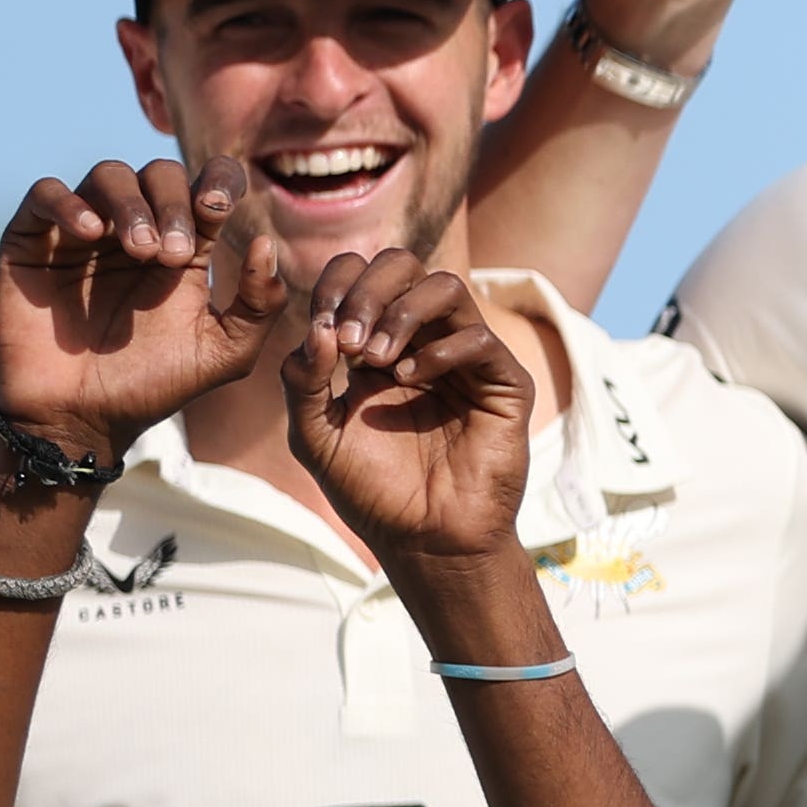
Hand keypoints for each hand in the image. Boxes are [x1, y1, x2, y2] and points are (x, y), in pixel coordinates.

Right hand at [0, 158, 290, 449]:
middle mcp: (135, 231)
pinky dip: (68, 203)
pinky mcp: (31, 242)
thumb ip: (260, 304)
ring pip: (108, 175)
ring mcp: (82, 233)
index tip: (217, 210)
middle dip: (174, 203)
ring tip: (138, 251)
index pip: (208, 186)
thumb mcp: (225, 353)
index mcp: (184, 246)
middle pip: (160, 174)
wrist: (80, 418)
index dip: (218, 182)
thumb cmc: (152, 386)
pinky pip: (44, 194)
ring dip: (130, 203)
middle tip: (174, 253)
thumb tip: (267, 243)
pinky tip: (90, 234)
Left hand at [284, 254, 539, 567]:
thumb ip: (302, 381)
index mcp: (378, 347)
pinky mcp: (503, 385)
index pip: (362, 278)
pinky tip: (410, 380)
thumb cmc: (370, 492)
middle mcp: (423, 343)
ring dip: (403, 312)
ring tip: (377, 358)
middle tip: (350, 338)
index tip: (321, 325)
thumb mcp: (314, 435)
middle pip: (406, 266)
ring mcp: (466, 360)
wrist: (422, 540)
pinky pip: (479, 340)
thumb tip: (318, 329)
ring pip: (447, 288)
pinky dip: (440, 351)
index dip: (338, 285)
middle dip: (369, 290)